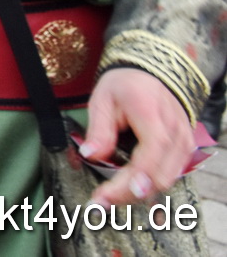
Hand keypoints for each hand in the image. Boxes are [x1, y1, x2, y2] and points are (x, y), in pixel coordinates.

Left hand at [81, 67, 194, 204]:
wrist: (151, 73)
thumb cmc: (125, 85)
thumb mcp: (102, 99)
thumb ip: (99, 129)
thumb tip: (90, 155)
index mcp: (152, 115)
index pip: (149, 154)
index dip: (133, 179)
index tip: (109, 194)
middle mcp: (175, 132)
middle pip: (158, 175)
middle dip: (129, 193)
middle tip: (100, 201)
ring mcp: (184, 142)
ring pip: (166, 180)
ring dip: (138, 193)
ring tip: (109, 196)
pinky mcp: (184, 150)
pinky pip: (169, 174)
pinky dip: (149, 184)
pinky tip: (127, 187)